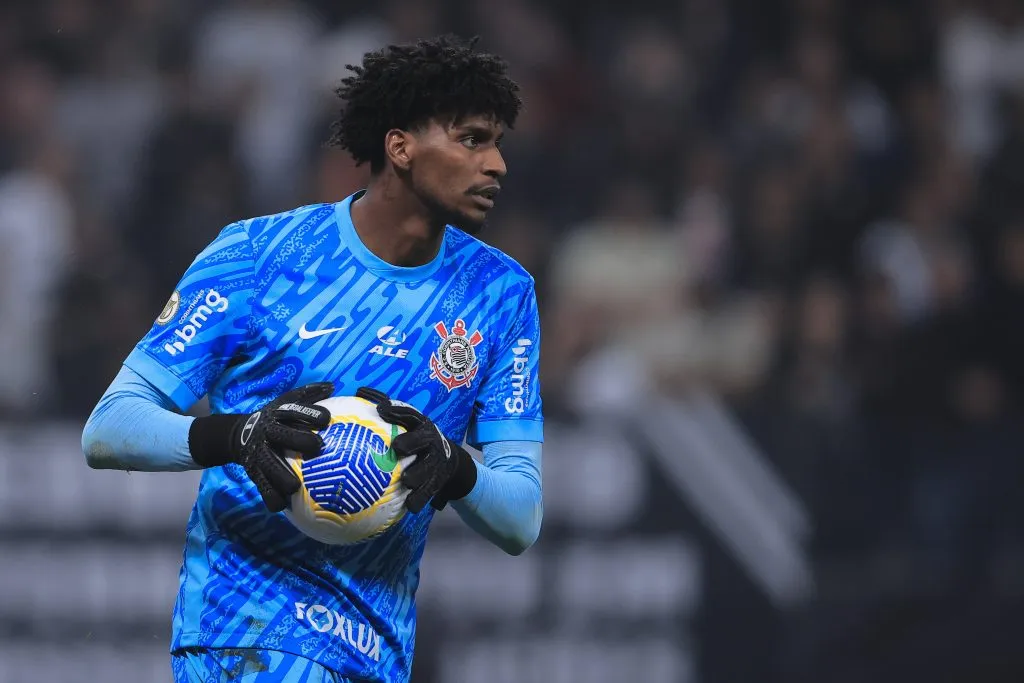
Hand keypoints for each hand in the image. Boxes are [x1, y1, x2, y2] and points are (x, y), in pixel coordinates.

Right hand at [189, 382, 333, 511]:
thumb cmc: (274, 418)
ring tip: (295, 487)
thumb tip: (332, 385)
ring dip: (281, 475)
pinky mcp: (254, 470)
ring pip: (269, 464)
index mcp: (278, 415)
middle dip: (299, 439)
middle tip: (317, 446)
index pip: (294, 410)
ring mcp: (259, 452)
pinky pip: (261, 485)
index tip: (326, 418)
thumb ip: (308, 395)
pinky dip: (270, 496)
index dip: (310, 413)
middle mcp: (268, 432)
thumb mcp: (285, 402)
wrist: (239, 434)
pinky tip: (280, 506)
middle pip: (283, 434)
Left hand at [356, 387, 476, 512]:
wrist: (449, 462)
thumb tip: (358, 391)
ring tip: (407, 480)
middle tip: (398, 447)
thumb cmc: (418, 439)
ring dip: (418, 474)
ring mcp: (436, 462)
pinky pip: (429, 492)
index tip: (381, 409)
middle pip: (424, 440)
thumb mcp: (409, 424)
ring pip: (428, 468)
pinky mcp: (438, 481)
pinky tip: (410, 507)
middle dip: (412, 442)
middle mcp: (431, 441)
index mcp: (421, 425)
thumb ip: (388, 412)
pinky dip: (420, 499)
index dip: (397, 410)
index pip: (410, 414)